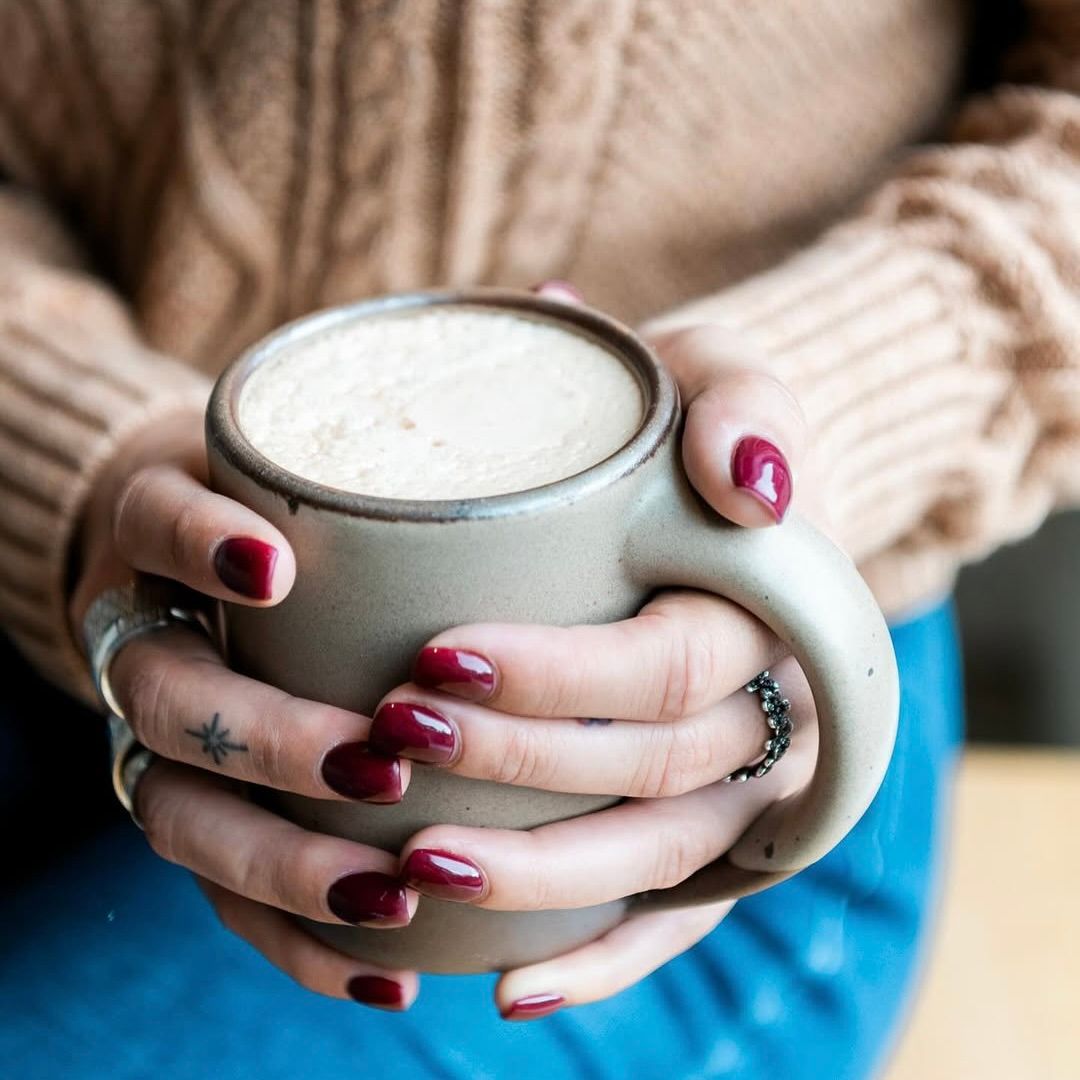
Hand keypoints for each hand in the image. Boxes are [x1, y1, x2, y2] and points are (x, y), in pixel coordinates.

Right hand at [71, 411, 426, 1010]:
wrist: (212, 556)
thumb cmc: (310, 509)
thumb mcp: (333, 463)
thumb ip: (409, 460)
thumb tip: (626, 472)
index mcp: (168, 537)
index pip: (153, 523)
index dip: (199, 546)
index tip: (277, 571)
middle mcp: (154, 641)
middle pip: (167, 699)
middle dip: (265, 739)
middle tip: (376, 760)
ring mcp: (165, 740)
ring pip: (184, 817)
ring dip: (283, 861)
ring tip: (388, 888)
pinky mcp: (205, 815)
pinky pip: (222, 896)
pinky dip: (299, 940)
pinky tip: (390, 971)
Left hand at [358, 307, 821, 1018]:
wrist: (709, 489)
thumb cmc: (691, 426)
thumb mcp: (722, 374)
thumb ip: (741, 402)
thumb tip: (750, 484)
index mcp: (767, 611)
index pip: (665, 664)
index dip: (556, 675)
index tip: (434, 653)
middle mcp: (769, 709)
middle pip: (648, 769)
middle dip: (513, 765)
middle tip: (392, 733)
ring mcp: (744, 781)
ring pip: (656, 857)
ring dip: (537, 881)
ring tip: (413, 864)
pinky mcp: (715, 827)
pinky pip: (676, 915)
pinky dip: (599, 958)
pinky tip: (507, 988)